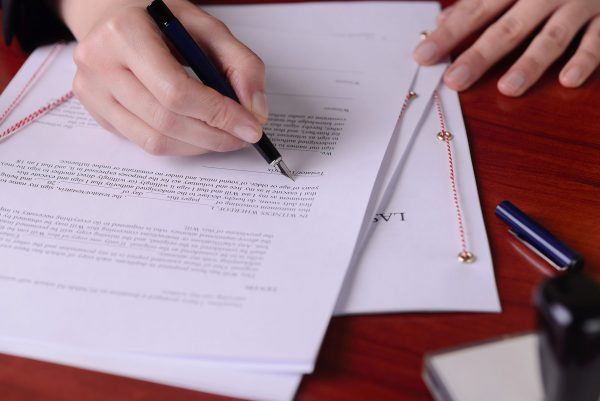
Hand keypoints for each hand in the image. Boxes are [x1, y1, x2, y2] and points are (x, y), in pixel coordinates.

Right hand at [60, 0, 267, 154]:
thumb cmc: (160, 19)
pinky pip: (143, 142)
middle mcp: (99, 63)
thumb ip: (240, 63)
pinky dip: (179, 144)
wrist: (111, 13)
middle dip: (214, 136)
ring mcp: (91, 91)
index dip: (218, 115)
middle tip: (243, 137)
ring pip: (154, 141)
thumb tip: (255, 111)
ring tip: (225, 136)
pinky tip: (197, 132)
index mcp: (124, 33)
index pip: (176, 92)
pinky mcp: (95, 111)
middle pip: (166, 121)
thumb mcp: (206, 26)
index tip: (251, 127)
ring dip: (199, 146)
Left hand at [413, 0, 599, 95]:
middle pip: (507, 28)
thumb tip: (441, 21)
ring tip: (507, 88)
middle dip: (480, 55)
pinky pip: (596, 40)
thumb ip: (478, 2)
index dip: (448, 34)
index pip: (475, 11)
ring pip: (551, 37)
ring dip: (530, 63)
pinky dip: (584, 59)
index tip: (423, 56)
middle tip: (455, 80)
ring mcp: (578, 5)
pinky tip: (568, 79)